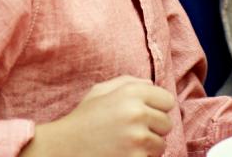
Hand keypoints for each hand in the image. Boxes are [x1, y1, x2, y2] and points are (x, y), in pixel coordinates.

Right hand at [21, 76, 174, 156]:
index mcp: (130, 93)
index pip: (168, 100)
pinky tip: (122, 153)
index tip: (144, 115)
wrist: (64, 147)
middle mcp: (136, 113)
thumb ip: (128, 82)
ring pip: (161, 144)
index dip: (157, 108)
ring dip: (148, 146)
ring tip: (126, 144)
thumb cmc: (83, 119)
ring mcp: (137, 138)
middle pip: (167, 123)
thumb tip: (152, 86)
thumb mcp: (100, 92)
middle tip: (131, 131)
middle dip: (153, 128)